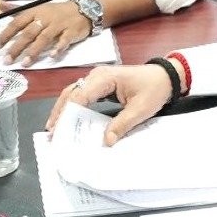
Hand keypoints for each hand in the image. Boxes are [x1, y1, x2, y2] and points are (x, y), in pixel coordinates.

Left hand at [0, 0, 88, 65]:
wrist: (83, 9)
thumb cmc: (56, 11)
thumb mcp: (36, 7)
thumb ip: (17, 9)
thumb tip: (0, 4)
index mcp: (35, 12)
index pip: (17, 23)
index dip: (6, 34)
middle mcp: (45, 18)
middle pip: (29, 33)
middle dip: (17, 47)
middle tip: (7, 60)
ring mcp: (59, 25)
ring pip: (44, 38)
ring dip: (34, 51)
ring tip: (25, 63)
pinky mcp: (71, 32)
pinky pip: (64, 40)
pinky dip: (58, 47)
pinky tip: (52, 56)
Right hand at [45, 63, 172, 144]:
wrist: (165, 77)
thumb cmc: (154, 89)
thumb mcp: (140, 109)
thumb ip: (122, 124)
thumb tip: (106, 141)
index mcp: (104, 78)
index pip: (79, 96)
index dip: (67, 114)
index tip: (58, 130)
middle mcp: (96, 75)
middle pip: (71, 94)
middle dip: (59, 113)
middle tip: (51, 134)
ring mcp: (97, 79)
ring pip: (73, 94)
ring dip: (63, 110)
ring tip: (54, 130)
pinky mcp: (100, 85)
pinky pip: (82, 95)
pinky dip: (72, 107)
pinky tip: (68, 121)